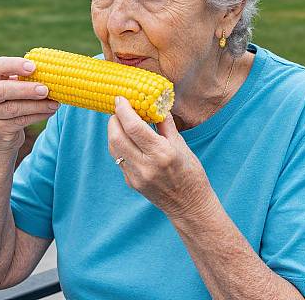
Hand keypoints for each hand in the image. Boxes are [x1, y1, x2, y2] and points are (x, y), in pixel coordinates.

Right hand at [0, 56, 58, 152]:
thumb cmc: (11, 104)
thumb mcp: (13, 89)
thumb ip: (25, 80)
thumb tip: (52, 71)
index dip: (15, 65)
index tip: (33, 67)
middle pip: (2, 90)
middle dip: (26, 89)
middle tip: (45, 89)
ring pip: (13, 108)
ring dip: (37, 105)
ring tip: (54, 103)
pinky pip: (20, 121)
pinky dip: (38, 116)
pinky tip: (50, 111)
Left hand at [108, 96, 213, 218]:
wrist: (190, 206)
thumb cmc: (190, 173)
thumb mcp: (181, 145)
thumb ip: (165, 124)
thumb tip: (155, 102)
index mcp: (161, 153)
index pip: (134, 127)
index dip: (123, 110)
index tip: (120, 98)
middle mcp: (146, 165)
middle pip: (117, 137)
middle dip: (113, 120)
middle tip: (118, 109)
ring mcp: (136, 176)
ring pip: (114, 148)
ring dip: (113, 132)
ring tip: (120, 122)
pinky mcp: (131, 183)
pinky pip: (119, 159)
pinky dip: (119, 145)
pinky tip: (127, 139)